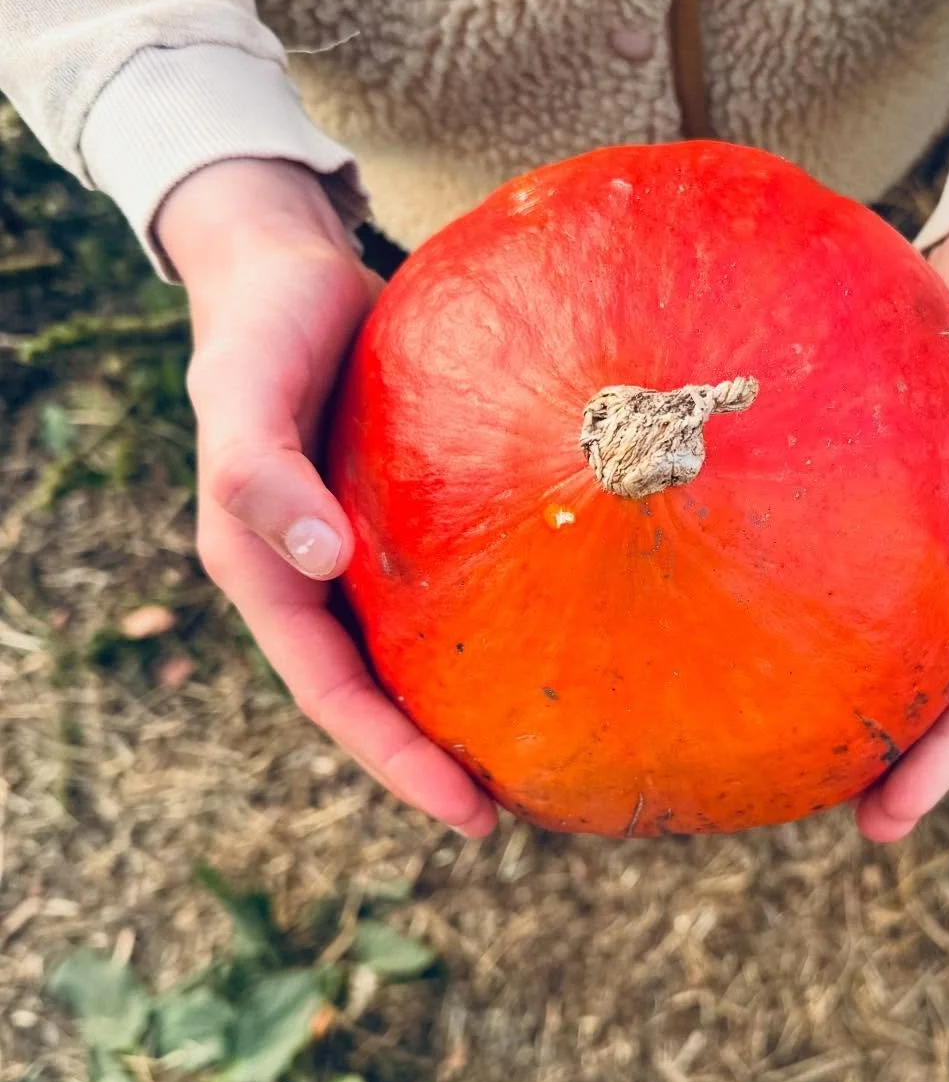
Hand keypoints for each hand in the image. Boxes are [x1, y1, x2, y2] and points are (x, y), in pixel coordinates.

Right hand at [159, 160, 495, 837]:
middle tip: (526, 814)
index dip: (395, 762)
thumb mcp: (245, 390)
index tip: (469, 815)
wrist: (291, 266)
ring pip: (423, 650)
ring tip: (556, 751)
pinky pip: (459, 586)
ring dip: (472, 705)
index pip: (335, 696)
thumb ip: (261, 471)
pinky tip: (570, 632)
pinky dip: (500, 620)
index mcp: (267, 576)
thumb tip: (318, 561)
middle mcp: (319, 579)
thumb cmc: (263, 327)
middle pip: (383, 696)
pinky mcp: (417, 515)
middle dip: (442, 762)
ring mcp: (369, 552)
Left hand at [856, 229, 948, 842]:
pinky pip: (848, 579)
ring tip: (799, 777)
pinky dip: (818, 624)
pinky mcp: (881, 512)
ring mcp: (934, 550)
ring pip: (892, 647)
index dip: (948, 752)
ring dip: (859, 711)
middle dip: (906, 764)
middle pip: (943, 689)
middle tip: (857, 827)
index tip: (892, 814)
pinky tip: (765, 656)